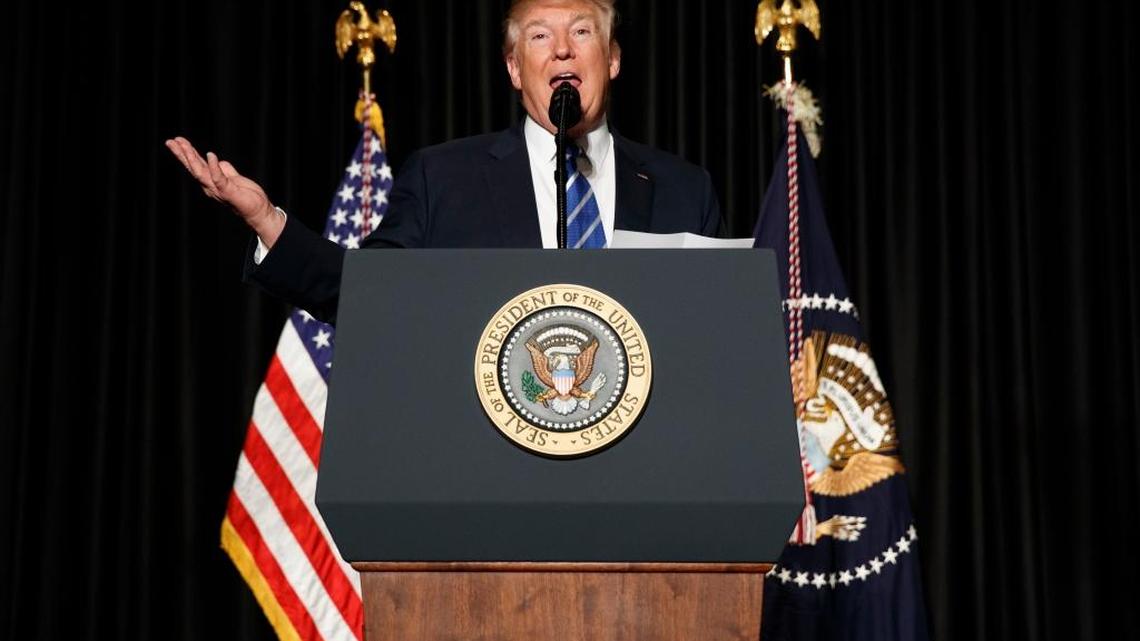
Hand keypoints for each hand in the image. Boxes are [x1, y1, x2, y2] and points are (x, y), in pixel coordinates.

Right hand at [165, 136, 284, 246]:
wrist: (258, 211)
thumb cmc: (247, 196)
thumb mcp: (234, 178)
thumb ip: (224, 169)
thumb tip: (215, 160)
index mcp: (211, 181)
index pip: (196, 165)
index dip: (186, 152)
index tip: (177, 140)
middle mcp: (210, 186)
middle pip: (193, 167)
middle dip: (182, 154)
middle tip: (170, 141)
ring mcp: (218, 190)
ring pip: (201, 172)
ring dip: (192, 158)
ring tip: (184, 145)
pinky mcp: (229, 192)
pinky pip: (219, 179)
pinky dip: (214, 167)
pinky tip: (211, 156)